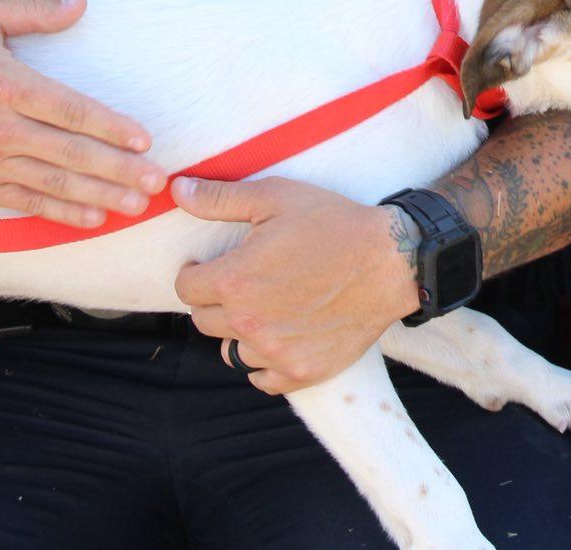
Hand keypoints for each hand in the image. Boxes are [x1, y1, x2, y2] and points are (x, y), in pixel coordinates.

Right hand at [0, 0, 164, 225]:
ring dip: (99, 196)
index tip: (145, 139)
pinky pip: (26, 202)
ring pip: (53, 184)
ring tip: (137, 204)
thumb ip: (32, 10)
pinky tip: (92, 216)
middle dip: (119, 170)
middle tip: (157, 181)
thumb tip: (80, 3)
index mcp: (6, 86)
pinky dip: (61, 212)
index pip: (70, 111)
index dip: (110, 127)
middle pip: (70, 154)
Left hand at [174, 177, 421, 393]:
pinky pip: (261, 378)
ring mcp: (275, 352)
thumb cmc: (334, 224)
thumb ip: (221, 198)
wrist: (392, 261)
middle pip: (203, 321)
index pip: (186, 287)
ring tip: (264, 310)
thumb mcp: (277, 197)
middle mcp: (248, 322)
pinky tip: (281, 337)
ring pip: (230, 351)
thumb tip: (178, 192)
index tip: (213, 266)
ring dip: (239, 332)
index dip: (196, 273)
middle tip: (244, 284)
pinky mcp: (301, 372)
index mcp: (235, 279)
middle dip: (216, 301)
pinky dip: (265, 362)